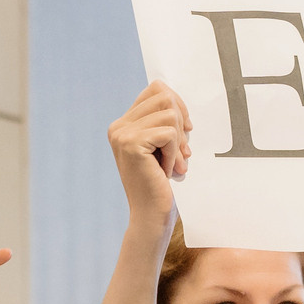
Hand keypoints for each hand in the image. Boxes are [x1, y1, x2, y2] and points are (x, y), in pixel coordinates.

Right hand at [108, 81, 189, 236]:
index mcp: (122, 124)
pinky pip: (169, 133)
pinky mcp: (131, 144)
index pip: (156, 89)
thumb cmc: (159, 183)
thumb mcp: (161, 146)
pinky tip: (168, 170)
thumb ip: (163, 122)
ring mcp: (122, 134)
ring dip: (178, 140)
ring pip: (169, 113)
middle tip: (182, 150)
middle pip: (164, 96)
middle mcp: (118, 127)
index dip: (178, 104)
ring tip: (174, 163)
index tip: (185, 130)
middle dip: (181, 121)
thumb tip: (176, 99)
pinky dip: (174, 153)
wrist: (150, 215)